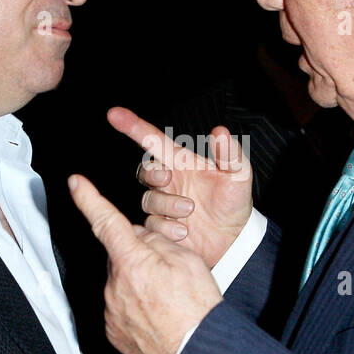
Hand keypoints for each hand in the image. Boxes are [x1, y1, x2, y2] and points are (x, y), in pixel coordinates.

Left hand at [68, 173, 222, 353]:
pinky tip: (158, 316)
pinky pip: (120, 308)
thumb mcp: (189, 260)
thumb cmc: (198, 311)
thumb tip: (142, 237)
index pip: (105, 221)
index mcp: (133, 261)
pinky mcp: (112, 331)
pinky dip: (136, 308)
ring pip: (120, 283)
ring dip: (138, 285)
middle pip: (120, 257)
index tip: (76, 184)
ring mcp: (111, 310)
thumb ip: (158, 242)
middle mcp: (115, 286)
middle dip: (138, 257)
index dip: (88, 199)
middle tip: (168, 274)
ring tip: (167, 301)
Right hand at [106, 107, 253, 268]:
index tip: (114, 114)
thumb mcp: (239, 175)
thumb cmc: (234, 202)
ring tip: (190, 210)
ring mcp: (164, 204)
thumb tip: (220, 132)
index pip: (153, 140)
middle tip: (168, 179)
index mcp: (181, 163)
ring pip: (148, 199)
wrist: (234, 239)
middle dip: (152, 173)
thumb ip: (229, 154)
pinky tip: (184, 230)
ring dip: (167, 204)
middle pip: (145, 171)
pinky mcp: (161, 226)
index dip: (132, 126)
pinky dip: (166, 227)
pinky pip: (151, 225)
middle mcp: (169, 181)